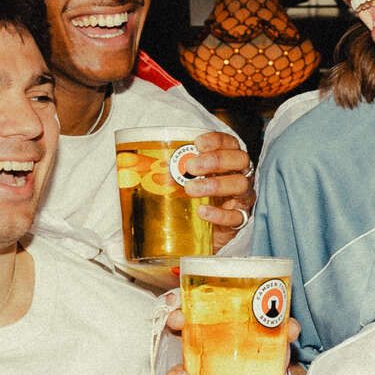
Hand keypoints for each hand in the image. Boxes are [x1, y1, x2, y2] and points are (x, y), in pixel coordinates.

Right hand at [163, 296, 302, 374]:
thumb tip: (290, 328)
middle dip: (172, 323)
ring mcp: (199, 370)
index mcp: (213, 323)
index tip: (175, 299)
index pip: (190, 306)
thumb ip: (282, 329)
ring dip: (175, 373)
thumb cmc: (265, 351)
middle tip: (177, 321)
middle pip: (177, 330)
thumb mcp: (275, 337)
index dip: (177, 300)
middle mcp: (201, 344)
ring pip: (178, 369)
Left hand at [181, 131, 255, 248]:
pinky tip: (202, 211)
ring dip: (216, 184)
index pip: (230, 143)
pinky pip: (236, 216)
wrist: (196, 234)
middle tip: (191, 167)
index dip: (216, 141)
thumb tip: (133, 161)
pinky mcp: (238, 220)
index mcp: (228, 160)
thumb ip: (172, 167)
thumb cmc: (190, 197)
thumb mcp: (182, 180)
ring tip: (191, 189)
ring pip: (240, 185)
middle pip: (240, 160)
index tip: (197, 143)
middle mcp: (240, 175)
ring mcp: (242, 197)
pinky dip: (219, 213)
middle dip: (216, 160)